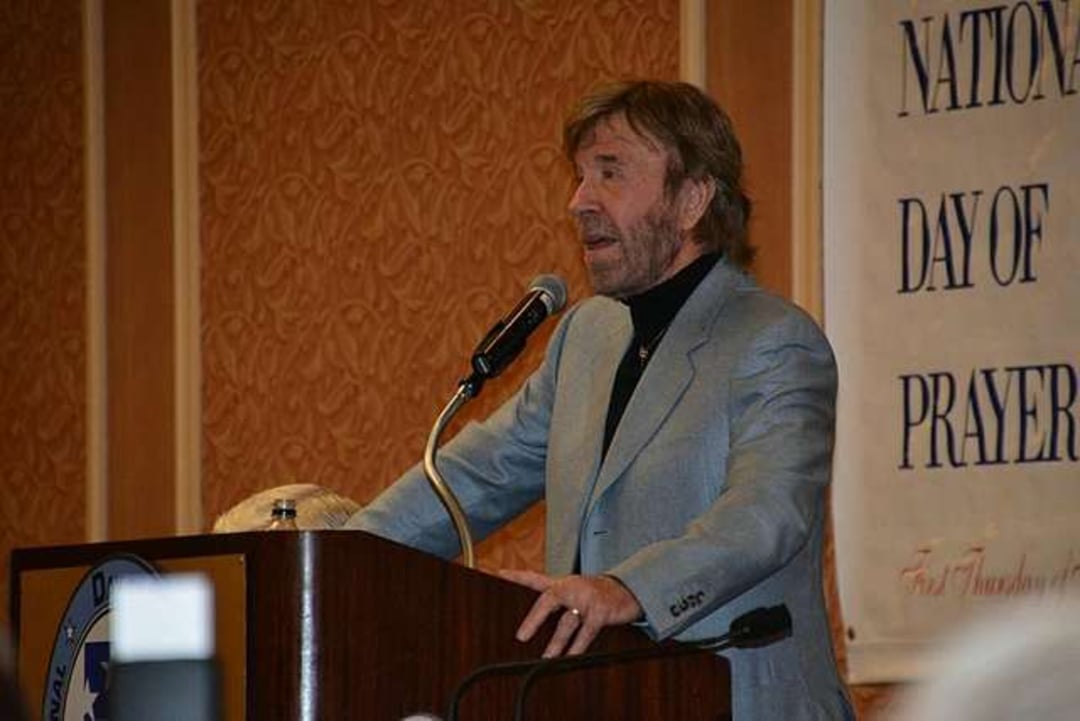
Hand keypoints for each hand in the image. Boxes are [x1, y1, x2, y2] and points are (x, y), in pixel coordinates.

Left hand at [498, 569, 642, 657]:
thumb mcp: (575, 591)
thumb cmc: (597, 594)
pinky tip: (571, 657)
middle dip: (534, 618)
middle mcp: (572, 588)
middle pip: (548, 600)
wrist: (629, 589)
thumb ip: (556, 601)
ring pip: (566, 623)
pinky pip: (586, 633)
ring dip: (556, 643)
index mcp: (563, 584)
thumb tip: (532, 623)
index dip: (517, 577)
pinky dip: (577, 647)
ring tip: (546, 658)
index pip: (536, 578)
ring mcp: (586, 599)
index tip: (499, 574)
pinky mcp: (600, 612)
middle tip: (521, 637)